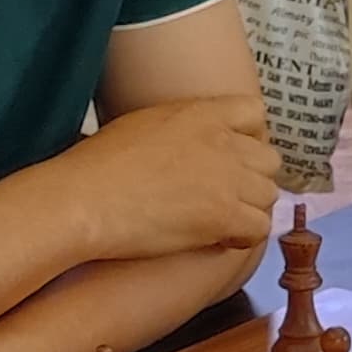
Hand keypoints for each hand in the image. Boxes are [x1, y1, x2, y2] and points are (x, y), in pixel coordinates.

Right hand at [68, 93, 279, 259]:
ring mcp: (226, 178)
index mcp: (201, 112)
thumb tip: (180, 141)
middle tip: (227, 196)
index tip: (231, 157)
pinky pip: (259, 228)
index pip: (254, 111)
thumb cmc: (96, 166)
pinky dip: (244, 237)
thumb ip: (178, 128)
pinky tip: (219, 239)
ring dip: (249, 209)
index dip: (247, 137)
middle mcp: (222, 141)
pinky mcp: (223, 215)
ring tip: (221, 221)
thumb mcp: (142, 124)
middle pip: (268, 159)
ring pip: (268, 195)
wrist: (83, 199)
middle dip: (252, 179)